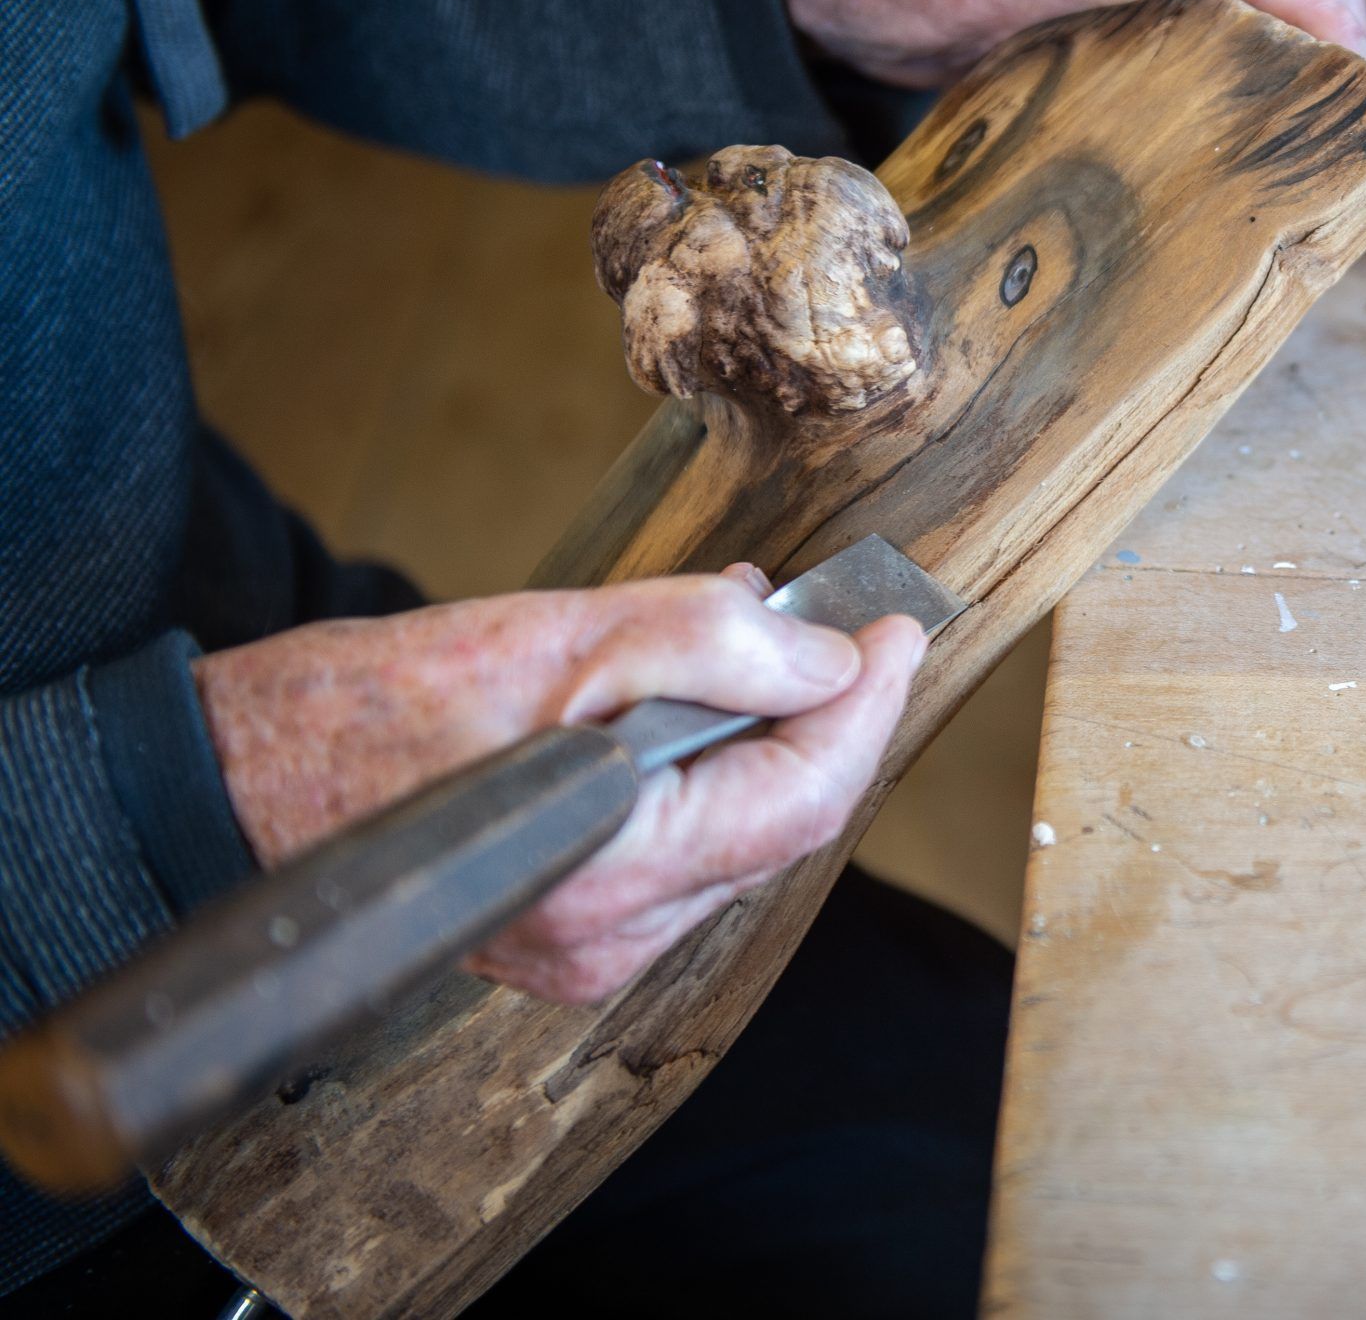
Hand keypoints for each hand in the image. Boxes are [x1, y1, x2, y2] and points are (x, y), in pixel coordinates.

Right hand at [194, 565, 922, 1002]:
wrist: (253, 780)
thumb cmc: (380, 709)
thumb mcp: (557, 637)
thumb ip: (707, 643)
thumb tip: (828, 659)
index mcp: (611, 868)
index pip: (803, 797)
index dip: (868, 708)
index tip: (897, 630)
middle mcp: (611, 937)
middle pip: (783, 821)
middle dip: (827, 719)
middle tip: (844, 628)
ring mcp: (591, 952)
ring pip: (741, 838)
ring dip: (770, 742)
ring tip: (767, 651)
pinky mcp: (571, 940)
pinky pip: (687, 854)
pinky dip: (711, 776)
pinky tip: (697, 708)